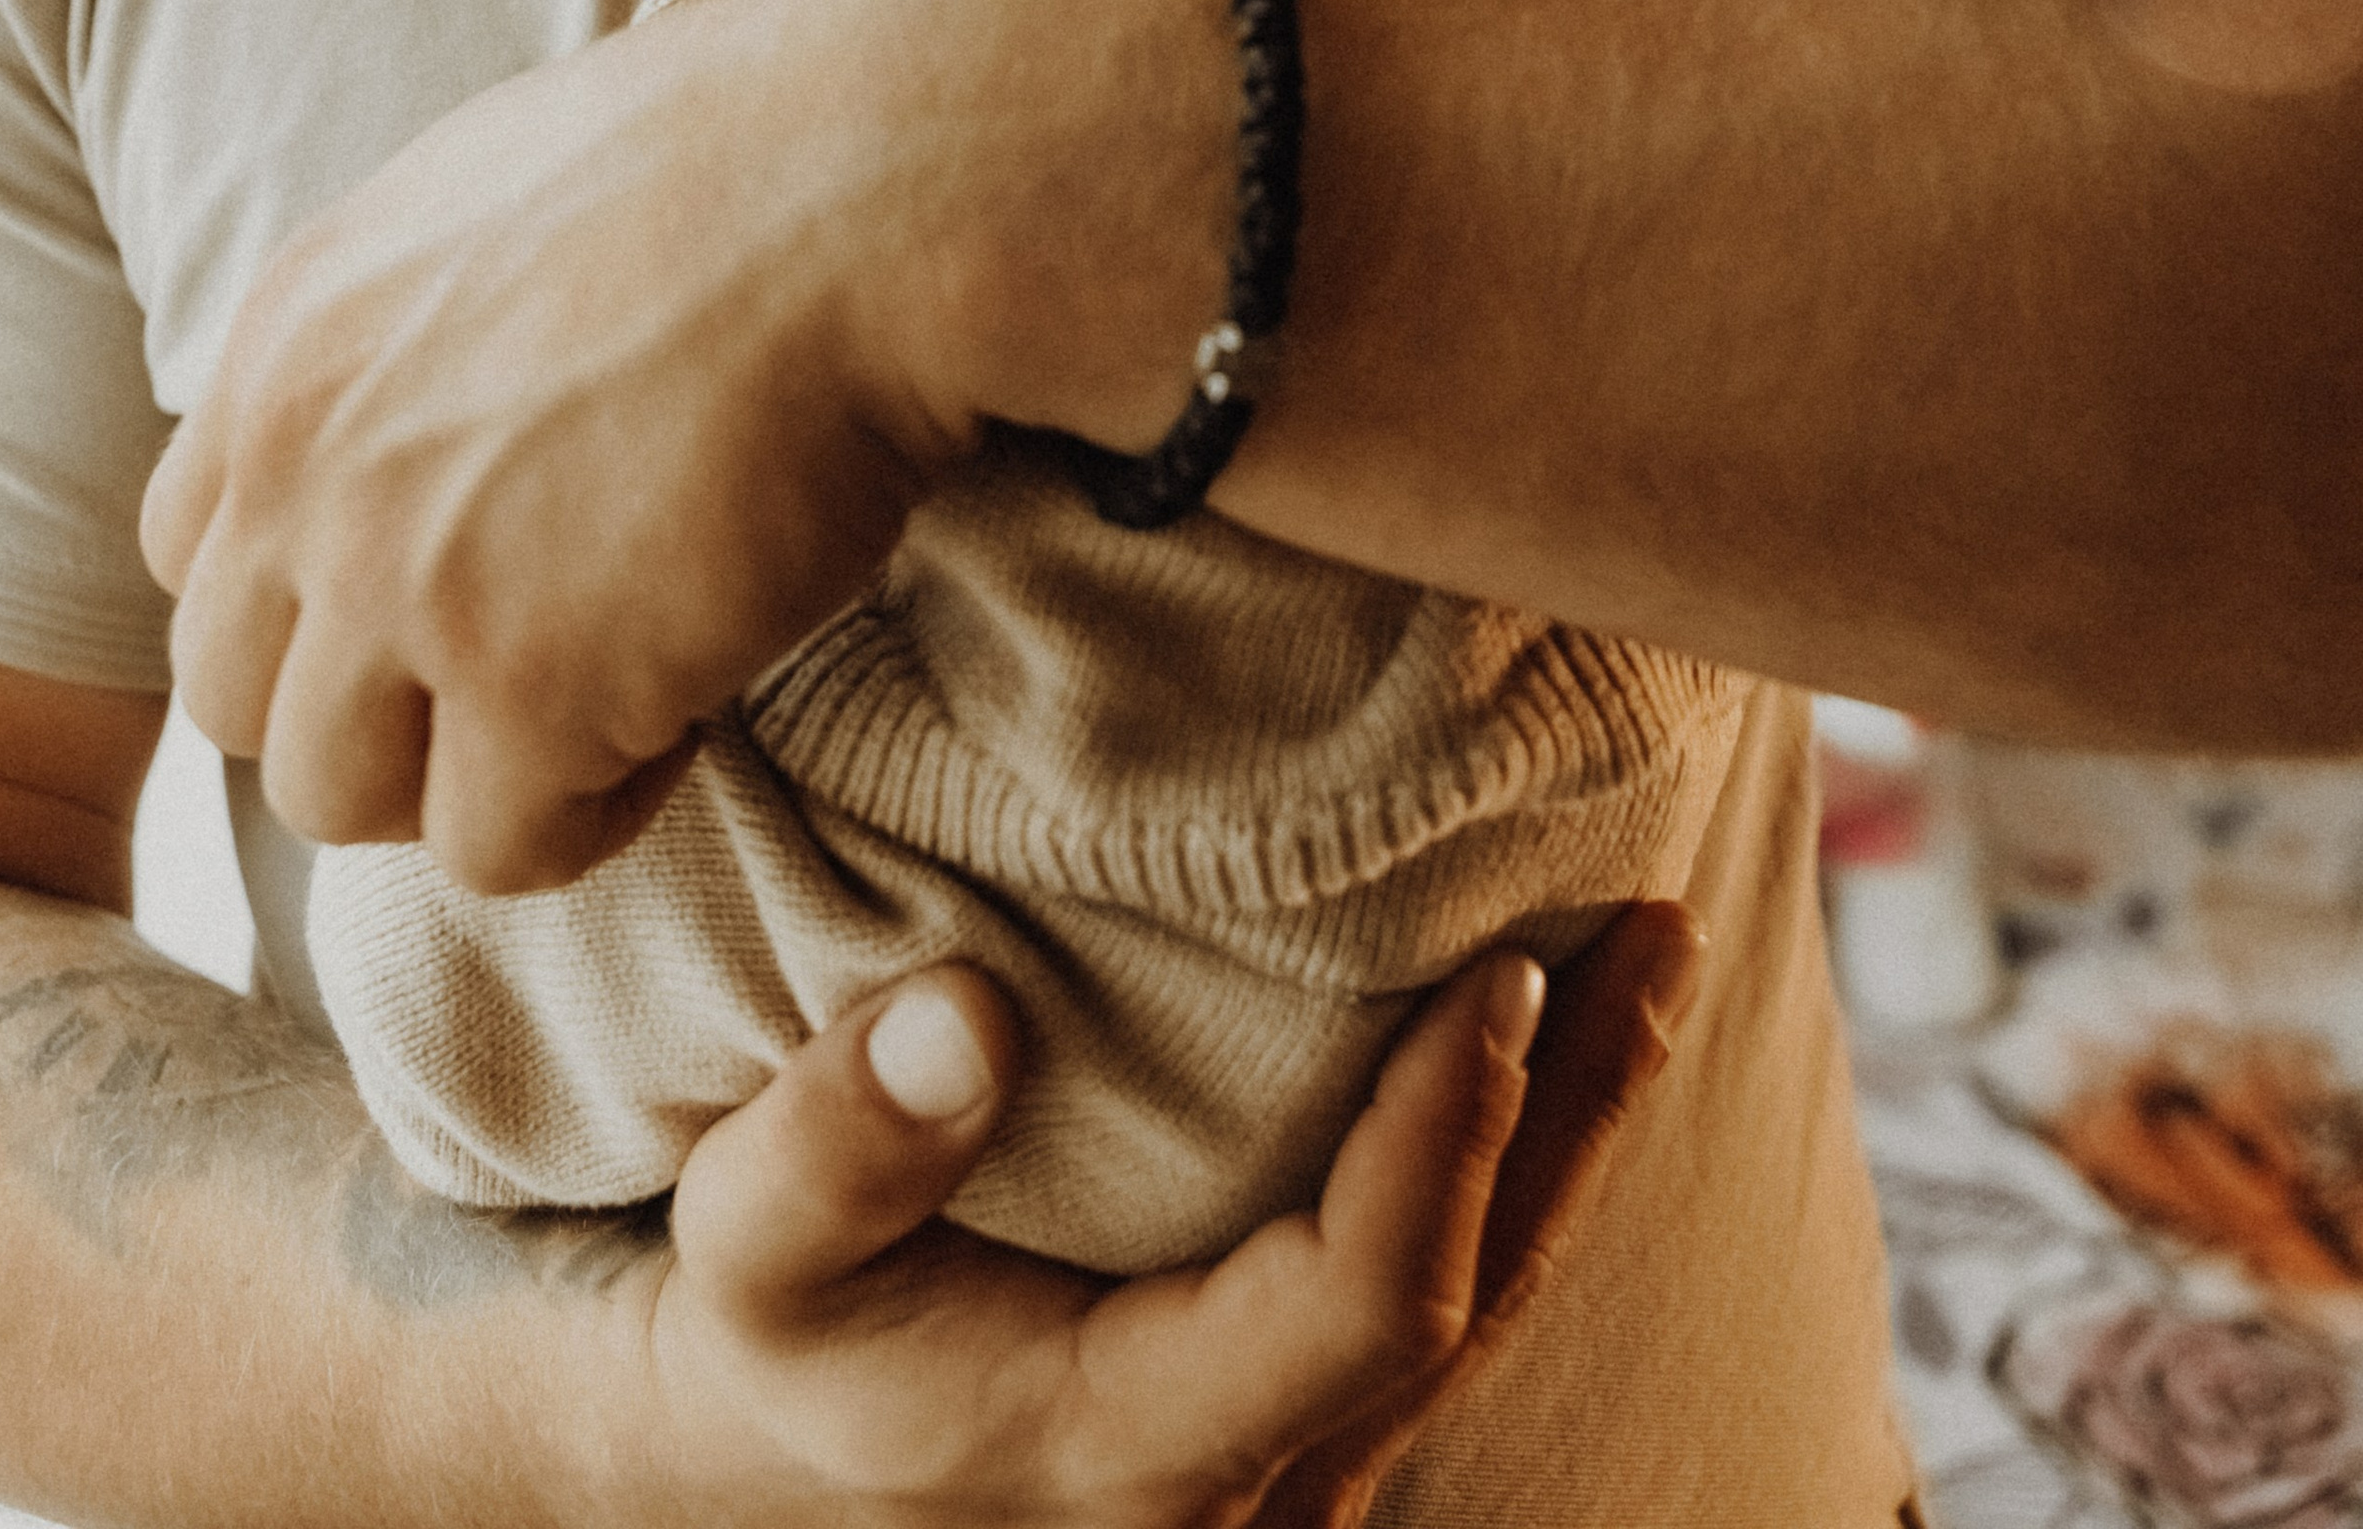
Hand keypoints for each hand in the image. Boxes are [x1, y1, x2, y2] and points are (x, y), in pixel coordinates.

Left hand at [143, 0, 1228, 886]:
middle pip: (237, 697)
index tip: (445, 578)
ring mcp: (400, 584)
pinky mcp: (528, 686)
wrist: (863, 184)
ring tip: (609, 694)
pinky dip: (592, 805)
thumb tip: (431, 408)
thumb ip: (407, 328)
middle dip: (369, 707)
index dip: (314, 592)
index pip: (195, 547)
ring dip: (466, 776)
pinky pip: (499, 847)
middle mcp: (305, 464)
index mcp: (292, 336)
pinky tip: (687, 703)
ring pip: (335, 795)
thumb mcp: (494, 199)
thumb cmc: (740, 157)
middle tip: (524, 665)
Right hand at [629, 909, 1700, 1528]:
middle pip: (1470, 1304)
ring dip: (1564, 1129)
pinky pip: (1432, 1293)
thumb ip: (840, 1145)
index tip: (1500, 975)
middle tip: (1652, 928)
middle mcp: (1249, 1488)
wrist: (778, 1466)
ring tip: (1644, 954)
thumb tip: (970, 1011)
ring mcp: (1286, 1471)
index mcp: (1137, 1449)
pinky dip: (1503, 1165)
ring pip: (1475, 1303)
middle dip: (1570, 1112)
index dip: (1447, 1143)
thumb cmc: (775, 1347)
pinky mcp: (1290, 1415)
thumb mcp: (747, 1249)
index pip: (1361, 1308)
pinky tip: (1547, 1044)